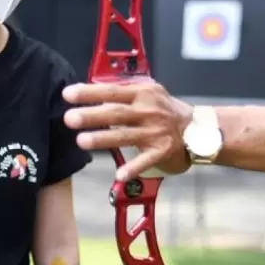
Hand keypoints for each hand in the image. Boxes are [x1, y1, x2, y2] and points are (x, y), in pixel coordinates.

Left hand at [62, 81, 192, 180]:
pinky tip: (119, 175)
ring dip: (104, 139)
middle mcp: (149, 111)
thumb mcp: (149, 92)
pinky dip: (133, 168)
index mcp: (143, 93)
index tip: (68, 94)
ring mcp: (155, 132)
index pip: (112, 91)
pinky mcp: (162, 151)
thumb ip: (124, 91)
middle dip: (92, 115)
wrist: (197, 130)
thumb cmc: (166, 110)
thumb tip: (93, 89)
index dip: (90, 92)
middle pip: (117, 113)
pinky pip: (145, 161)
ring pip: (126, 136)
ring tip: (81, 141)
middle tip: (69, 118)